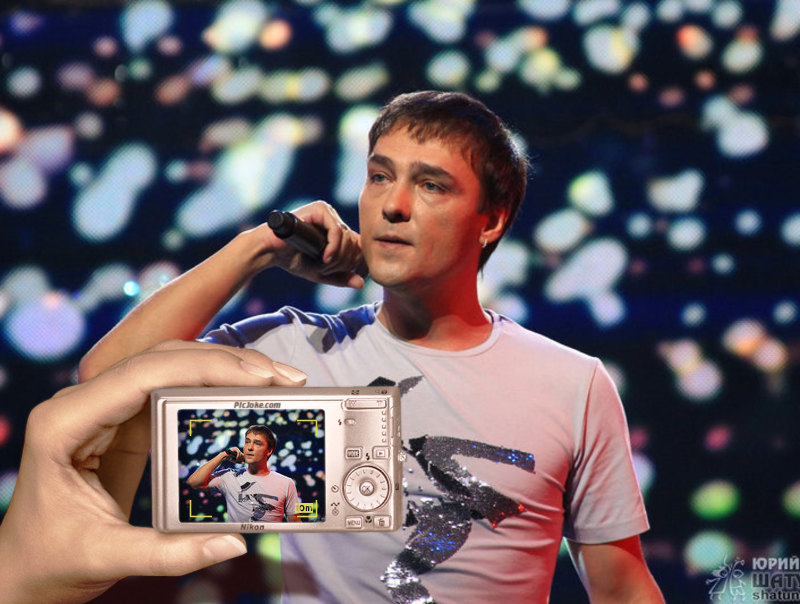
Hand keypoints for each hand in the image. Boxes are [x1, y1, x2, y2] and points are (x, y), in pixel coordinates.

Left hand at [0, 340, 306, 603]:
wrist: (24, 566)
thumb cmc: (49, 560)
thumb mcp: (106, 557)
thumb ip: (169, 553)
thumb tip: (234, 542)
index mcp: (64, 423)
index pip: (142, 375)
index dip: (204, 368)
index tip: (257, 378)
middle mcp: (83, 403)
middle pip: (163, 360)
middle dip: (227, 362)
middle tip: (282, 378)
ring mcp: (106, 407)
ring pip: (172, 365)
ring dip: (226, 367)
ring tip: (276, 380)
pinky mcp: (126, 420)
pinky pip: (175, 388)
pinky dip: (215, 386)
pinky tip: (248, 392)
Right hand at [261, 200, 364, 288]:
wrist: (270, 251)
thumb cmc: (293, 260)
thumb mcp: (322, 273)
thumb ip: (341, 278)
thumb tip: (362, 284)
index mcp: (336, 230)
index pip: (358, 246)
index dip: (351, 263)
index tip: (333, 272)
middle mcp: (334, 219)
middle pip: (355, 243)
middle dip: (343, 263)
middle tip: (324, 269)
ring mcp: (327, 212)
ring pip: (347, 238)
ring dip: (336, 258)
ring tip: (321, 264)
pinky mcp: (320, 209)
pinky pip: (337, 231)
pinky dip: (334, 247)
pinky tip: (324, 257)